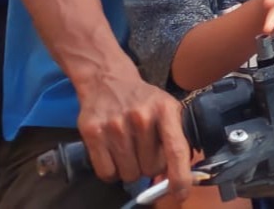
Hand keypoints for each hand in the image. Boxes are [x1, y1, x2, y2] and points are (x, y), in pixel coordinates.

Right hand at [75, 62, 191, 197]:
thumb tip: (176, 175)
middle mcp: (141, 117)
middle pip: (150, 169)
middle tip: (144, 149)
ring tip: (129, 148)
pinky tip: (114, 153)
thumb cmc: (143, 99)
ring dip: (130, 168)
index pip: (176, 151)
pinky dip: (112, 171)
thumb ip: (175, 139)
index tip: (180, 194)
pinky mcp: (92, 133)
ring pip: (129, 174)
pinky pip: (106, 173)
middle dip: (150, 166)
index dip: (180, 178)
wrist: (108, 79)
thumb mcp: (167, 108)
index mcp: (165, 109)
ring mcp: (115, 125)